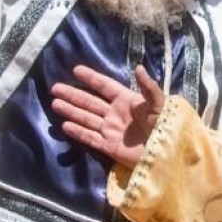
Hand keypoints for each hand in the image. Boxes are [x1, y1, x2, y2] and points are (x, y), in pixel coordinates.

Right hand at [51, 65, 165, 166]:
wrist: (167, 154)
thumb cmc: (166, 127)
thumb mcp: (159, 105)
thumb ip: (149, 87)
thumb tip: (138, 67)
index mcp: (127, 101)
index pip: (105, 86)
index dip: (91, 78)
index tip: (76, 70)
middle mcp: (115, 114)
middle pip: (90, 102)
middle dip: (73, 94)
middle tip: (55, 87)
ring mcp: (111, 130)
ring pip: (86, 118)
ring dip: (71, 111)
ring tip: (54, 103)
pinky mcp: (109, 147)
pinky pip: (90, 137)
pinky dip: (78, 132)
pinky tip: (65, 126)